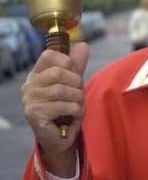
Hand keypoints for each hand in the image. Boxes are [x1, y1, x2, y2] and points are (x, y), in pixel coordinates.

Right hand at [21, 42, 88, 175]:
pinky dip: (75, 109)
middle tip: (78, 93)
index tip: (74, 71)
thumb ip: (77, 65)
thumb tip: (83, 44)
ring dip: (77, 98)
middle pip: (58, 72)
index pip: (49, 55)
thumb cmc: (66, 107)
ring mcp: (30, 100)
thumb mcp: (73, 83)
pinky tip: (73, 114)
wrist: (60, 136)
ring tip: (77, 105)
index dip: (66, 60)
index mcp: (38, 74)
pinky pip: (62, 106)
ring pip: (61, 90)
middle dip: (76, 82)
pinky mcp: (34, 114)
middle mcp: (30, 85)